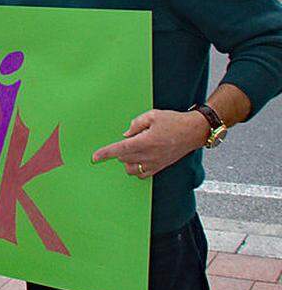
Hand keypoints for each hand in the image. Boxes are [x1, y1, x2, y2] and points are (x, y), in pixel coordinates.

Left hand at [92, 109, 209, 178]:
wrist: (194, 131)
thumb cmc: (174, 121)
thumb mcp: (152, 115)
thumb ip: (135, 124)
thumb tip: (125, 135)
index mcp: (146, 141)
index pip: (120, 149)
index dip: (105, 154)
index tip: (94, 158)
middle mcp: (150, 155)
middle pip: (124, 159)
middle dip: (120, 151)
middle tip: (131, 139)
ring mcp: (155, 163)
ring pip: (131, 169)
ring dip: (127, 161)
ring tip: (135, 149)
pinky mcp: (160, 167)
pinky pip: (142, 174)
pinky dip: (136, 168)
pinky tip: (140, 158)